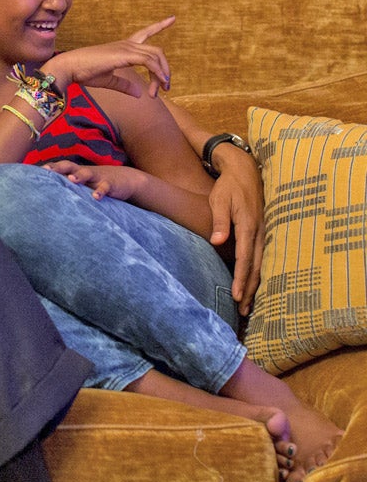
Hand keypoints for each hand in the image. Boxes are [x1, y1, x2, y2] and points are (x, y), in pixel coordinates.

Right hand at [43, 16, 174, 97]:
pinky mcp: (124, 55)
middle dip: (165, 68)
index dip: (159, 26)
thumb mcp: (108, 80)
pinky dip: (157, 72)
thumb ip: (124, 85)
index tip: (172, 18)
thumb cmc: (84, 73)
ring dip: (163, 74)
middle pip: (156, 51)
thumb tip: (139, 94)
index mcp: (122, 47)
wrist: (70, 68)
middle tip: (167, 87)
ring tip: (163, 89)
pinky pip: (149, 61)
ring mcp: (126, 48)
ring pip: (155, 56)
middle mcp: (126, 44)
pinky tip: (160, 83)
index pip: (145, 33)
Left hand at [44, 161, 145, 201]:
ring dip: (79, 176)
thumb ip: (69, 186)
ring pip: (86, 174)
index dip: (48, 168)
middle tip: (46, 171)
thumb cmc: (98, 182)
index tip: (34, 171)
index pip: (60, 167)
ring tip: (71, 180)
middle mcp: (85, 172)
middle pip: (69, 166)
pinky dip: (100, 191)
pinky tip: (96, 197)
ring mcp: (98, 177)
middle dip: (58, 168)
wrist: (127, 179)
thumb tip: (49, 193)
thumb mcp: (84, 183)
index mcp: (77, 172)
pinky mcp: (111, 184)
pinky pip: (105, 187)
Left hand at [208, 145, 265, 314]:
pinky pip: (261, 256)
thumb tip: (218, 242)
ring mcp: (262, 232)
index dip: (241, 279)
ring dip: (255, 284)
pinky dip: (258, 273)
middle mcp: (258, 232)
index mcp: (247, 226)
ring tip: (248, 304)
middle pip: (256, 267)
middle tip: (243, 310)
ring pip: (261, 264)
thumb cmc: (228, 187)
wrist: (244, 171)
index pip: (244, 259)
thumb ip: (219, 221)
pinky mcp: (261, 232)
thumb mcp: (219, 200)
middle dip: (250, 289)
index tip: (236, 296)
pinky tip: (253, 284)